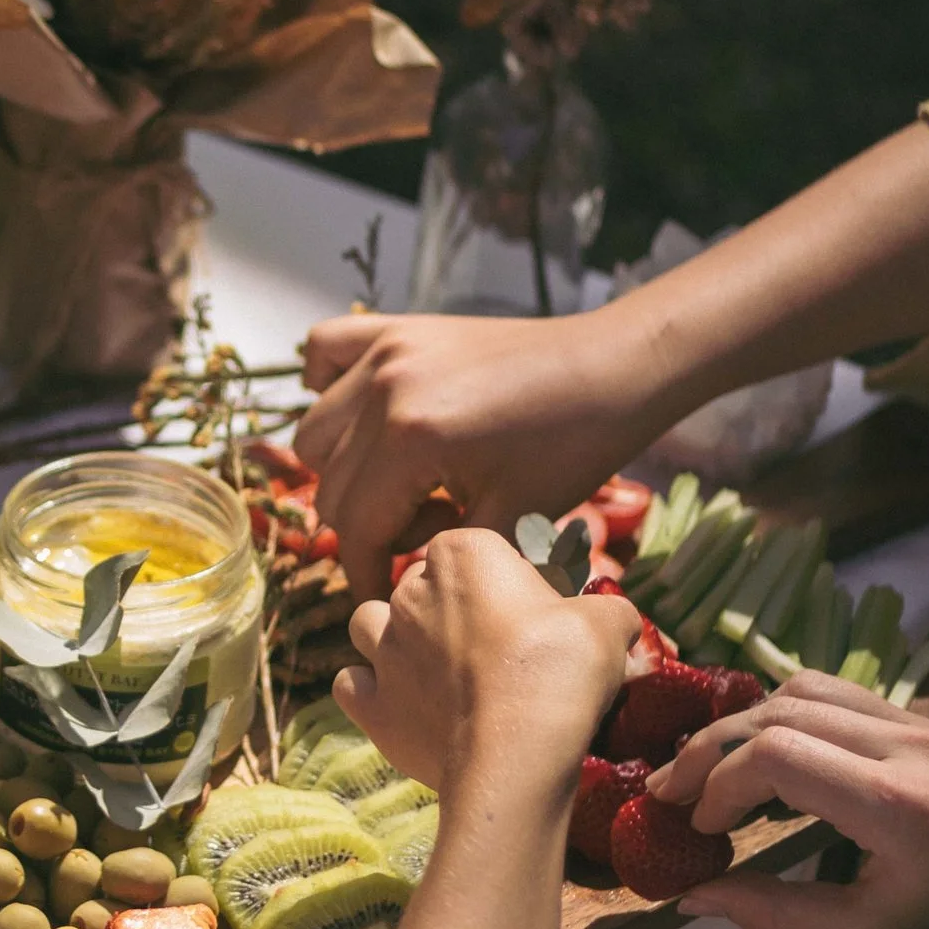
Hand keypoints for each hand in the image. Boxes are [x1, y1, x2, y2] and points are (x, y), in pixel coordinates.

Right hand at [294, 311, 657, 596]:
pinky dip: (328, 387)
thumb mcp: (512, 519)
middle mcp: (383, 389)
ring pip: (316, 432)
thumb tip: (399, 588)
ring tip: (408, 480)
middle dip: (368, 527)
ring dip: (348, 470)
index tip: (383, 599)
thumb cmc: (573, 446)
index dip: (365, 575)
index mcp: (411, 439)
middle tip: (429, 528)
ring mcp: (386, 351)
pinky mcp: (397, 329)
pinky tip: (367, 415)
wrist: (612, 367)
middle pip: (329, 485)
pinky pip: (323, 351)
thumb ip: (442, 556)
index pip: (355, 527)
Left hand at [334, 527, 640, 799]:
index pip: (473, 550)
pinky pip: (352, 686)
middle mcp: (410, 592)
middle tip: (492, 650)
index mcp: (461, 553)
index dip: (501, 580)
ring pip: (368, 625)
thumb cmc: (561, 669)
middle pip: (420, 587)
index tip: (529, 613)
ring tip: (434, 670)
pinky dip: (372, 694)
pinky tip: (405, 708)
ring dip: (394, 640)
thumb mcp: (607, 624)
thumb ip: (606, 610)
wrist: (518, 749)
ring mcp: (384, 649)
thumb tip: (614, 619)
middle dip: (446, 609)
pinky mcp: (371, 704)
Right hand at [643, 672, 928, 928]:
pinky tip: (763, 752)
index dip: (719, 784)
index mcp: (900, 807)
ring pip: (805, 688)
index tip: (698, 826)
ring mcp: (925, 726)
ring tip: (709, 770)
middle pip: (780, 711)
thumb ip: (780, 915)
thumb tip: (694, 897)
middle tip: (671, 793)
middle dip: (713, 749)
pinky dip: (785, 713)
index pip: (778, 755)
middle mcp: (912, 749)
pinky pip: (839, 693)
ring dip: (744, 722)